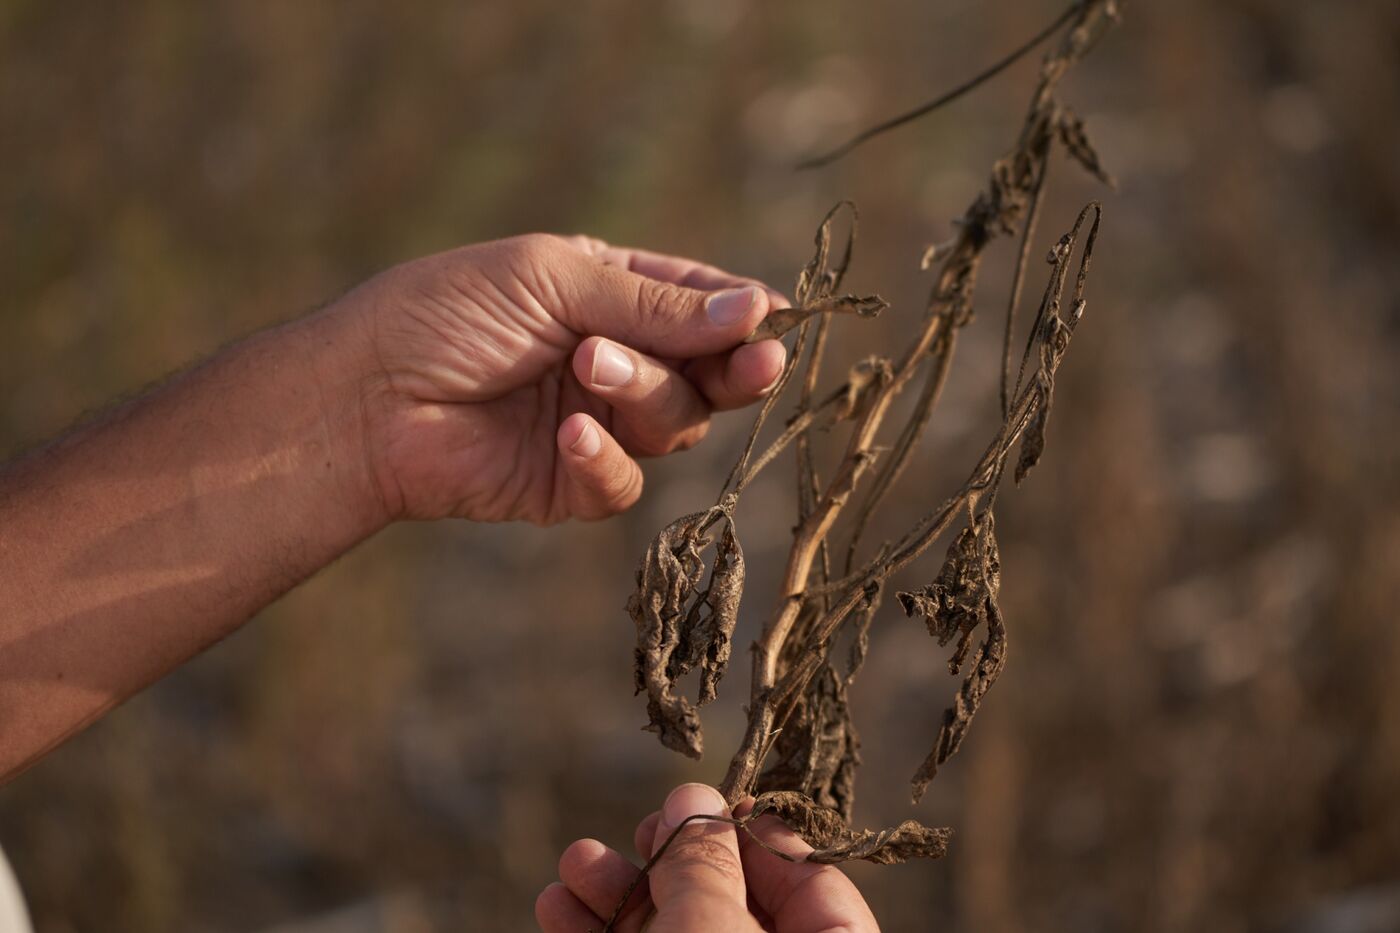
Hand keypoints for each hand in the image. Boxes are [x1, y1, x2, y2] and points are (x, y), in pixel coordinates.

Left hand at [340, 234, 788, 523]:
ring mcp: (598, 422)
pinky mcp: (571, 482)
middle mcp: (614, 359)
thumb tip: (757, 311)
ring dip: (644, 393)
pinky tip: (567, 433)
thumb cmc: (446, 313)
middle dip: (733, 367)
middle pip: (707, 373)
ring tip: (589, 366)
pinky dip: (605, 457)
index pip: (701, 305)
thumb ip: (654, 304)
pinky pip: (624, 481)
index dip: (742, 315)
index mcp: (610, 295)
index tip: (773, 319)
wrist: (364, 397)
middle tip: (756, 363)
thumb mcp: (554, 281)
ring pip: (674, 424)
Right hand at [537, 783, 877, 931]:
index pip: (810, 877)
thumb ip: (705, 865)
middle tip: (635, 831)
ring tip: (572, 866)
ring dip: (618, 897)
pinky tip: (558, 912)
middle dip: (667, 862)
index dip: (748, 833)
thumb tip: (694, 798)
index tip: (694, 802)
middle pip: (731, 903)